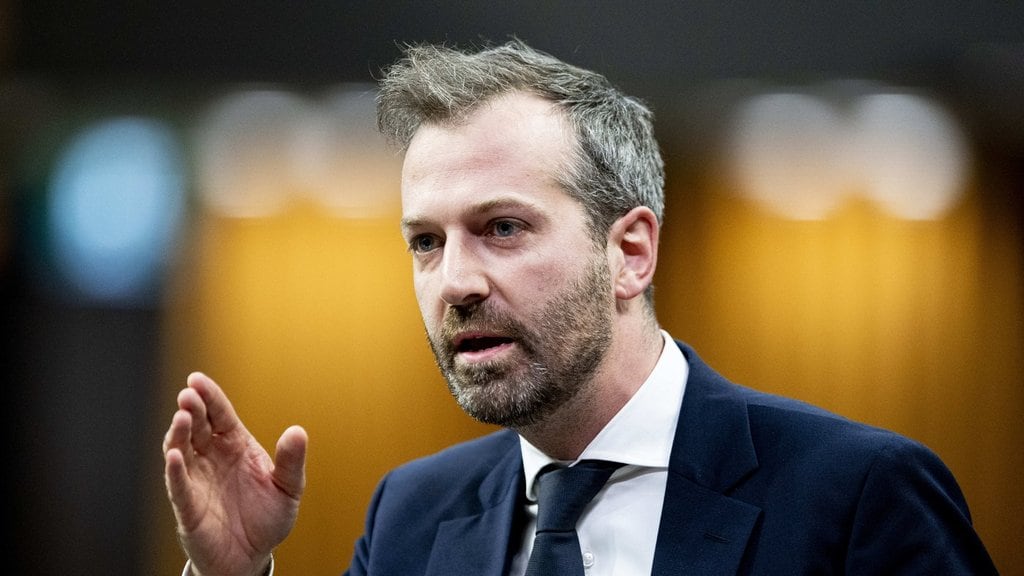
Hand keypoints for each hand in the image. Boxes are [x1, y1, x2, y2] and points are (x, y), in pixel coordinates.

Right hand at [163, 372, 307, 575]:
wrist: (252, 557)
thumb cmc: (267, 518)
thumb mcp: (288, 488)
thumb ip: (292, 462)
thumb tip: (298, 432)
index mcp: (236, 446)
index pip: (220, 415)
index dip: (209, 396)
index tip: (196, 379)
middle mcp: (212, 458)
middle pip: (198, 427)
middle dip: (192, 409)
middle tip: (188, 395)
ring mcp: (197, 480)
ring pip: (182, 450)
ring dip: (179, 433)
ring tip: (182, 417)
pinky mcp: (188, 507)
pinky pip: (178, 486)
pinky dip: (176, 471)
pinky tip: (175, 456)